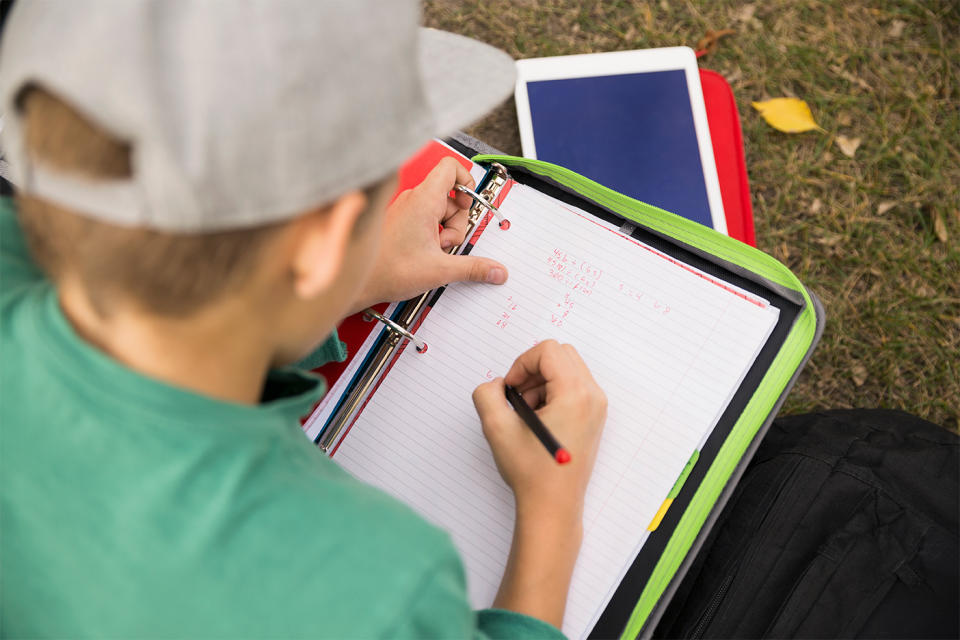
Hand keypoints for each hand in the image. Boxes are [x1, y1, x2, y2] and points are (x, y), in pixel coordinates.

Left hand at [353, 157, 507, 310]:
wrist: (358, 281)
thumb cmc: (387, 270)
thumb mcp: (440, 270)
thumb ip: (473, 268)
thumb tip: (496, 270)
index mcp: (423, 200)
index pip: (451, 168)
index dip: (467, 181)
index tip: (470, 204)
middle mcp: (413, 199)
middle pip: (451, 196)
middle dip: (457, 222)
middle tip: (448, 243)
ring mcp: (406, 209)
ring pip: (440, 210)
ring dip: (445, 231)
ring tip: (435, 251)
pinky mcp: (401, 220)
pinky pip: (427, 219)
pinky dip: (433, 234)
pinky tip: (426, 253)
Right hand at [472, 340, 606, 523]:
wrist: (552, 506)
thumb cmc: (531, 472)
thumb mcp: (497, 428)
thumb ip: (487, 394)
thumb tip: (497, 385)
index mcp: (575, 394)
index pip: (548, 351)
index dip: (522, 363)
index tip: (510, 388)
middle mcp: (592, 396)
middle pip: (561, 354)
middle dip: (533, 369)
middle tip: (517, 396)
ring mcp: (596, 407)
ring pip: (567, 369)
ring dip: (542, 382)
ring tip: (527, 413)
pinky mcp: (594, 417)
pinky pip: (573, 386)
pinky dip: (552, 393)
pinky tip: (539, 420)